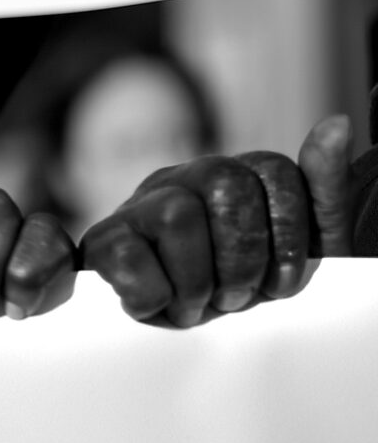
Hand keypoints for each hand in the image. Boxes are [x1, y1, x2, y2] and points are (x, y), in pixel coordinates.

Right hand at [79, 113, 354, 326]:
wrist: (179, 318)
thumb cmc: (244, 280)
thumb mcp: (305, 248)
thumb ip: (324, 190)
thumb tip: (338, 123)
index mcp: (236, 174)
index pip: (275, 172)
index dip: (289, 238)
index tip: (280, 280)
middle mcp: (185, 177)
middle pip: (226, 185)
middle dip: (243, 259)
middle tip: (237, 296)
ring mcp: (139, 204)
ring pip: (177, 215)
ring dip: (198, 282)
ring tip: (200, 303)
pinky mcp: (103, 240)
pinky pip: (129, 257)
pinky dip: (156, 295)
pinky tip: (164, 303)